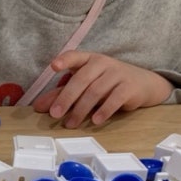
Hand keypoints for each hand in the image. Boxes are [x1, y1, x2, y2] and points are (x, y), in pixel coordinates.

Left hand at [32, 50, 172, 127]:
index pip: (75, 56)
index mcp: (89, 60)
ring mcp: (117, 73)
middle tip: (55, 114)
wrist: (143, 84)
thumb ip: (61, 94)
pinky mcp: (130, 87)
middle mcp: (103, 63)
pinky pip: (115, 98)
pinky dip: (104, 110)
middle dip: (66, 97)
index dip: (65, 60)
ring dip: (81, 109)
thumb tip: (38, 107)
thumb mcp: (84, 87)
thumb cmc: (107, 84)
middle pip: (82, 79)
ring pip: (96, 91)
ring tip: (70, 124)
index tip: (54, 67)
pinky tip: (95, 120)